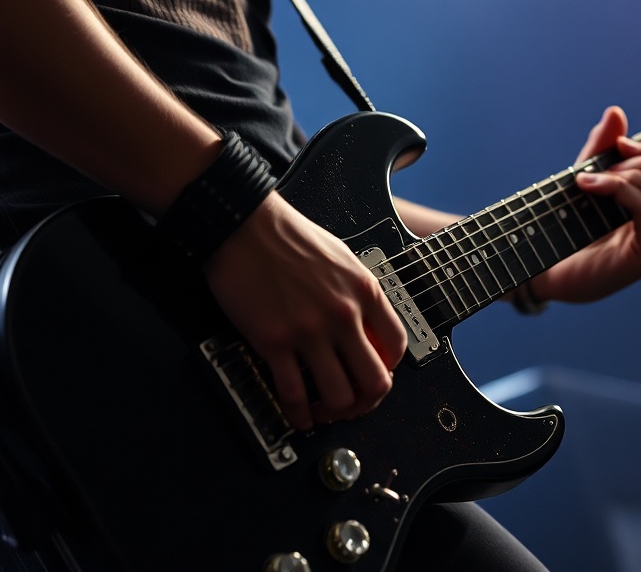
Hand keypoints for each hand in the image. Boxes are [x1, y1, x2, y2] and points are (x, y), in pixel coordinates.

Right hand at [204, 193, 407, 429]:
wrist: (243, 225)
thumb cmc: (287, 236)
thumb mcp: (341, 258)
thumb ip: (357, 293)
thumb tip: (365, 328)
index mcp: (364, 291)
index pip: (397, 346)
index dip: (387, 369)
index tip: (372, 373)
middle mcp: (343, 314)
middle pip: (375, 381)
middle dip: (367, 402)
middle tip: (353, 405)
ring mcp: (309, 331)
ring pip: (339, 396)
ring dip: (334, 412)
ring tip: (323, 411)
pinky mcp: (274, 342)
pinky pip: (294, 394)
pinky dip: (299, 414)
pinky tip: (298, 416)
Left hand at [532, 106, 640, 302]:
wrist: (549, 270)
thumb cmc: (574, 227)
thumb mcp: (591, 178)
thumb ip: (604, 148)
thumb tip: (616, 111)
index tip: (621, 144)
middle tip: (610, 161)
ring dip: (630, 174)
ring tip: (594, 178)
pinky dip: (619, 189)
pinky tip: (589, 186)